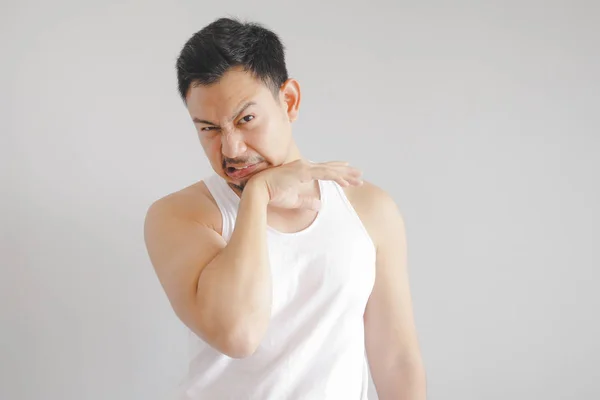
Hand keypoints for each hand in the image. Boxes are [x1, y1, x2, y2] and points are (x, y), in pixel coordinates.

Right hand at [248, 159, 362, 209]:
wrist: (258, 192)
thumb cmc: (273, 195)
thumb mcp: (294, 200)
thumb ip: (307, 201)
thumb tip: (319, 205)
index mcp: (302, 171)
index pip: (323, 170)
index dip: (337, 171)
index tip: (349, 173)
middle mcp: (304, 166)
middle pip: (330, 168)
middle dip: (346, 172)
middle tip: (360, 175)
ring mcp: (304, 167)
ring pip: (330, 170)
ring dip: (345, 174)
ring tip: (359, 178)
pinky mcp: (302, 171)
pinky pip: (323, 174)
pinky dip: (335, 177)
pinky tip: (346, 182)